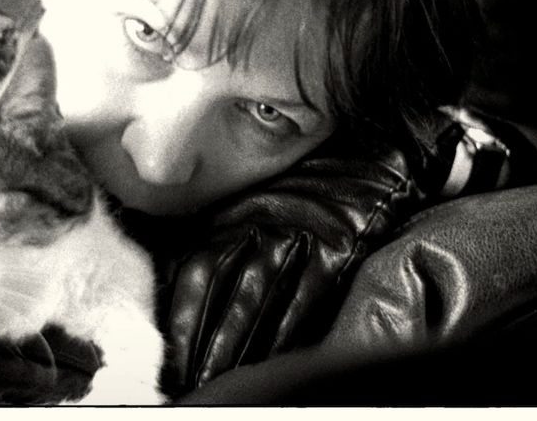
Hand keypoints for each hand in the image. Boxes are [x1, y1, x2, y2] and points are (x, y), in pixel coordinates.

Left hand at [160, 138, 419, 396]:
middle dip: (204, 340)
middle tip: (191, 377)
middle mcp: (260, 222)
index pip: (195, 267)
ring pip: (258, 300)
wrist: (364, 157)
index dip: (182, 314)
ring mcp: (299, 235)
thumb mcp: (250, 201)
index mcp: (235, 211)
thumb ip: (217, 237)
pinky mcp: (336, 249)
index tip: (172, 351)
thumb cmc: (300, 187)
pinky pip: (304, 299)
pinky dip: (284, 334)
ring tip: (219, 378)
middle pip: (221, 290)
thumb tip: (176, 284)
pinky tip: (270, 361)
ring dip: (237, 346)